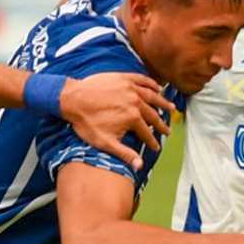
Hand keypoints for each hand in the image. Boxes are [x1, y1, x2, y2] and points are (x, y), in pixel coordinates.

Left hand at [60, 73, 174, 170]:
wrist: (73, 99)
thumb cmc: (87, 122)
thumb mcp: (105, 142)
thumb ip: (125, 153)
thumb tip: (140, 166)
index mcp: (133, 118)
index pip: (147, 133)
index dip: (152, 142)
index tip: (156, 148)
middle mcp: (136, 102)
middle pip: (153, 115)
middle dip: (161, 125)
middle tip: (167, 132)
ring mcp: (130, 88)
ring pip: (152, 96)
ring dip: (162, 103)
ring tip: (171, 108)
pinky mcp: (124, 78)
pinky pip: (142, 80)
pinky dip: (151, 84)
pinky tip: (158, 88)